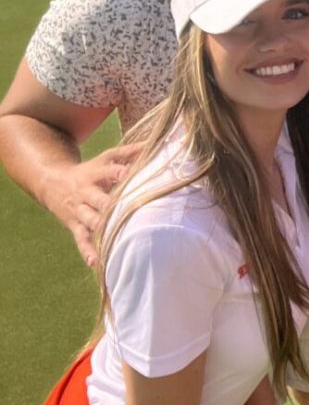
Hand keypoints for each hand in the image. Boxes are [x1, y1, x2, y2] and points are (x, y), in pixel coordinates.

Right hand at [53, 142, 141, 265]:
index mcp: (96, 174)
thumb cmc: (91, 171)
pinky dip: (87, 251)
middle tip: (118, 210)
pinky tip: (96, 262)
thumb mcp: (107, 158)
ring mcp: (79, 210)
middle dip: (107, 205)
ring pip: (89, 220)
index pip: (108, 172)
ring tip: (110, 239)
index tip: (128, 174)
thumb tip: (159, 142)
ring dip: (99, 228)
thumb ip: (131, 152)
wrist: (53, 183)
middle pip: (97, 199)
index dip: (118, 173)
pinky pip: (80, 239)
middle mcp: (86, 193)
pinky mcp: (74, 225)